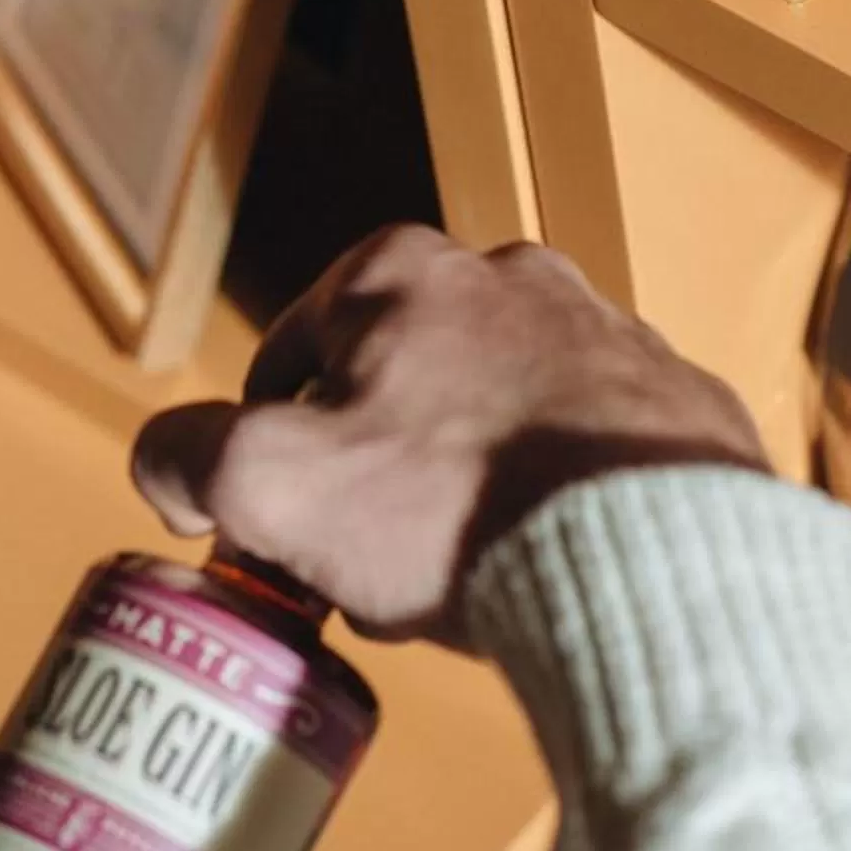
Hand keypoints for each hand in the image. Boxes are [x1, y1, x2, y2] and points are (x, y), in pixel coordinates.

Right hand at [134, 228, 764, 643]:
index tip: (280, 523)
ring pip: (498, 414)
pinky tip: (550, 567)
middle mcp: (514, 277)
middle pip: (402, 381)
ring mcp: (608, 333)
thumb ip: (190, 456)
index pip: (294, 345)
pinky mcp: (678, 402)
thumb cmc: (453, 506)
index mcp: (403, 270)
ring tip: (462, 579)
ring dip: (467, 484)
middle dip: (375, 467)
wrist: (652, 554)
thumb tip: (173, 465)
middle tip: (370, 564)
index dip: (269, 440)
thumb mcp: (272, 484)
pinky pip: (589, 451)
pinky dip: (559, 501)